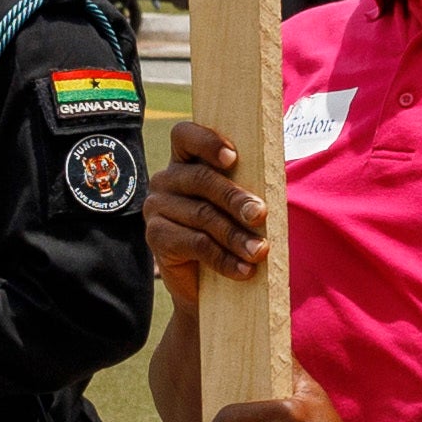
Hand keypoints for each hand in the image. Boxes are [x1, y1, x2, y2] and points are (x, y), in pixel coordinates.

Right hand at [146, 118, 265, 293]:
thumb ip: (245, 192)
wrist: (206, 286)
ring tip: (259, 250)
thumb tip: (266, 200)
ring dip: (236, 235)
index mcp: (185, 161)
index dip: (207, 141)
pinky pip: (195, 243)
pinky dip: (224, 258)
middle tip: (260, 214)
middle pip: (201, 179)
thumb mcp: (237, 208)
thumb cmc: (229, 235)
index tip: (233, 157)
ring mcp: (156, 208)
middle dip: (235, 197)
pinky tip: (243, 269)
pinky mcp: (155, 237)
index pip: (185, 136)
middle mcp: (166, 180)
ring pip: (202, 215)